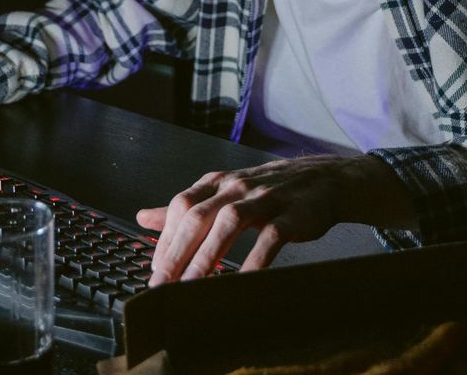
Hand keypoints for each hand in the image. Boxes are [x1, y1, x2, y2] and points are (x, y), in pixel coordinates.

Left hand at [134, 154, 413, 283]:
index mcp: (218, 183)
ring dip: (206, 256)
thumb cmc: (270, 190)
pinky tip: (242, 281)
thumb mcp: (224, 192)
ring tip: (192, 285)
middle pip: (198, 216)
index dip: (166, 239)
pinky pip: (269, 238)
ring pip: (228, 224)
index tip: (155, 270)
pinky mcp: (290, 215)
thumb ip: (186, 207)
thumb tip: (143, 218)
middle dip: (177, 251)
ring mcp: (264, 199)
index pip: (181, 206)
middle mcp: (236, 187)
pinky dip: (254, 260)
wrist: (323, 179)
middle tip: (164, 284)